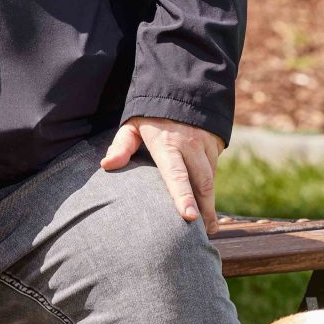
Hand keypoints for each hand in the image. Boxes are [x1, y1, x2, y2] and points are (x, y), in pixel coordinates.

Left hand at [100, 115, 224, 232]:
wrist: (180, 89)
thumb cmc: (150, 114)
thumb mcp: (132, 125)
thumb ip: (122, 145)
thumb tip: (107, 165)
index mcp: (166, 143)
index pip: (176, 175)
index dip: (183, 197)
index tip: (190, 218)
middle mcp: (190, 145)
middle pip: (201, 183)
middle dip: (205, 210)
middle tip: (205, 234)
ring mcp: (206, 145)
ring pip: (211, 179)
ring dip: (210, 203)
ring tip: (209, 226)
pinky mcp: (216, 144)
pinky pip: (214, 170)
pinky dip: (210, 187)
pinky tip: (206, 203)